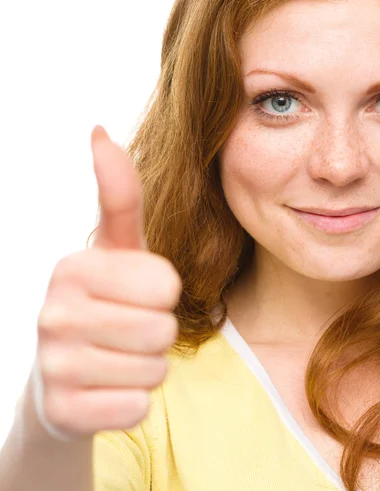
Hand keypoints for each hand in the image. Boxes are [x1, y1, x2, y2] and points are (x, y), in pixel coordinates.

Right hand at [31, 125, 181, 441]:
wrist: (65, 376)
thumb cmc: (106, 303)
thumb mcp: (117, 248)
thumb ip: (118, 195)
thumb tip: (98, 129)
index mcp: (72, 267)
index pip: (166, 284)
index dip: (163, 294)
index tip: (135, 295)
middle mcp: (53, 313)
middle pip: (163, 329)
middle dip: (158, 333)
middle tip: (128, 331)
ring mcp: (52, 365)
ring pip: (153, 369)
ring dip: (147, 367)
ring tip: (117, 357)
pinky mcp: (62, 412)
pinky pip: (137, 407)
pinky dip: (134, 401)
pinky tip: (107, 388)